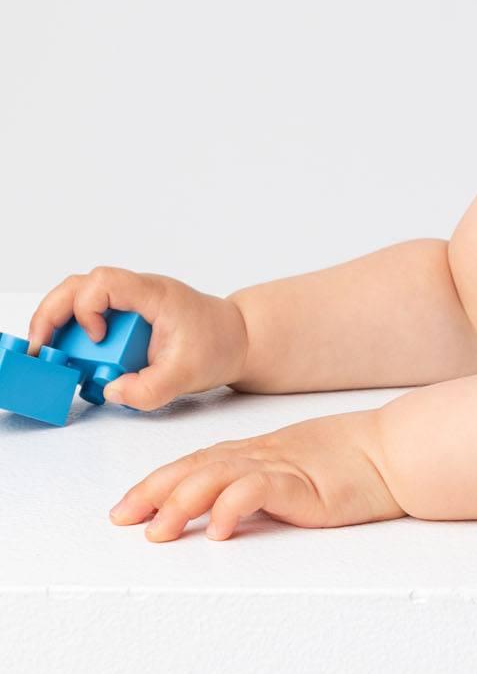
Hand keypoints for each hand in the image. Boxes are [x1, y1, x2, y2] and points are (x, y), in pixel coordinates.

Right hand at [27, 265, 247, 409]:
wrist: (240, 340)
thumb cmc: (219, 346)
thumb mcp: (188, 375)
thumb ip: (150, 389)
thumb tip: (111, 391)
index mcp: (154, 294)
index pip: (104, 282)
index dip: (87, 308)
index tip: (97, 338)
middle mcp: (137, 293)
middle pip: (78, 286)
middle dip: (52, 315)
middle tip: (40, 347)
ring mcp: (130, 304)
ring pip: (78, 299)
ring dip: (61, 326)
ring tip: (53, 356)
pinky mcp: (126, 318)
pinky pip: (90, 318)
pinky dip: (75, 335)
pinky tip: (74, 359)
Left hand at [109, 410, 406, 542]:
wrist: (401, 453)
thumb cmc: (362, 464)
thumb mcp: (304, 470)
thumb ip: (270, 484)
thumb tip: (235, 510)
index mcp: (262, 452)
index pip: (198, 463)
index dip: (159, 482)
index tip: (129, 505)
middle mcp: (263, 455)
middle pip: (194, 468)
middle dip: (154, 492)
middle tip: (124, 518)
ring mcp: (282, 467)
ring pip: (215, 478)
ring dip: (181, 504)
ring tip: (159, 531)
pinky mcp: (303, 484)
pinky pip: (257, 491)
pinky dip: (231, 507)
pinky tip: (218, 529)